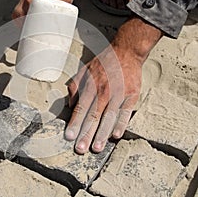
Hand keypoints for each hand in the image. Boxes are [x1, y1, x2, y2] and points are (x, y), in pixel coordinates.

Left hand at [65, 17, 162, 153]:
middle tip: (80, 148)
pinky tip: (115, 135)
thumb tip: (69, 105)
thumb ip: (75, 87)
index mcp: (91, 85)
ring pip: (108, 117)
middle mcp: (104, 91)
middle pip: (93, 115)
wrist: (126, 52)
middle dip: (86, 133)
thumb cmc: (103, 63)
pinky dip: (121, 124)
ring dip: (102, 134)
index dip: (75, 123)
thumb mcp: (84, 71)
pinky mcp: (131, 95)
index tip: (69, 136)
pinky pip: (126, 112)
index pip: (81, 108)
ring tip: (96, 147)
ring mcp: (119, 93)